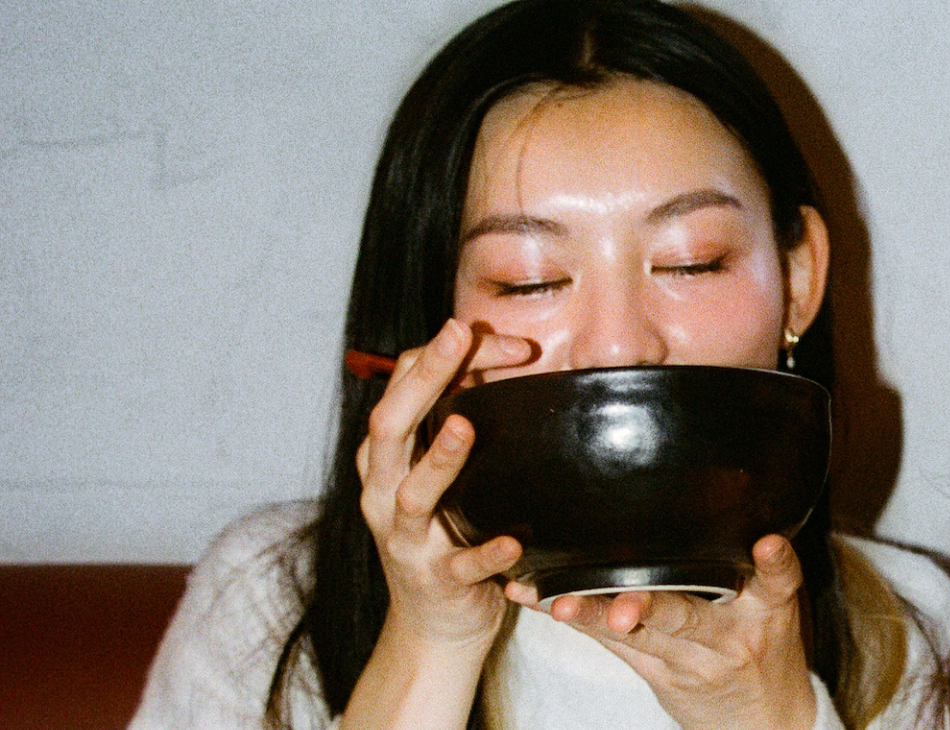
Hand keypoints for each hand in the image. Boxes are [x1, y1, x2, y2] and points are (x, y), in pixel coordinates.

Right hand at [356, 319, 536, 651]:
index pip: (400, 388)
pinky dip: (486, 552)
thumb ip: (463, 416)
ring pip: (414, 495)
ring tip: (466, 427)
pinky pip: (462, 565)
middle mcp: (384, 493)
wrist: (433, 625)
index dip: (437, 354)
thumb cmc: (445, 531)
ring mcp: (406, 539)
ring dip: (439, 460)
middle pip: (391, 427)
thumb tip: (508, 353)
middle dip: (424, 377)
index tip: (482, 332)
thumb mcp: (443, 472)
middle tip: (458, 334)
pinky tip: (511, 542)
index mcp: (385, 458)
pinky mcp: (438, 581)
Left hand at [504, 534, 816, 729]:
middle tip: (626, 609)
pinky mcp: (664, 677)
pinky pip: (616, 648)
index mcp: (768, 609)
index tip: (767, 545)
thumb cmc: (761, 644)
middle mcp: (732, 635)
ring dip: (596, 616)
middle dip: (652, 607)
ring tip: (560, 604)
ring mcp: (695, 660)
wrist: (766, 721)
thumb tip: (716, 489)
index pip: (779, 581)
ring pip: (640, 637)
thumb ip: (741, 563)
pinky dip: (579, 622)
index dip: (775, 563)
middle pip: (690, 618)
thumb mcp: (771, 607)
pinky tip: (542, 603)